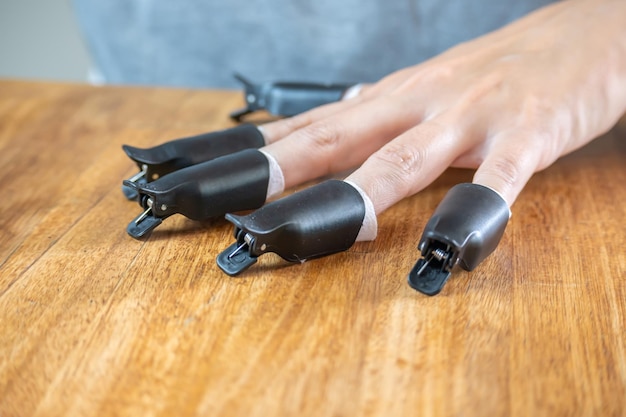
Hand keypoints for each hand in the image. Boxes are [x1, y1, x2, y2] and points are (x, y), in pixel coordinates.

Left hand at [260, 0, 625, 214]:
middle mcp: (418, 103)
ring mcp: (470, 118)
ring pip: (405, 158)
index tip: (214, 178)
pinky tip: (449, 250)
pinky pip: (498, 180)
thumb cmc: (494, 70)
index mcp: (391, 98)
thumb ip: (376, 111)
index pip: (311, 126)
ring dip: (362, 194)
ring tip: (325, 230)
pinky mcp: (527, 135)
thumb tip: (329, 119)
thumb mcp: (423, 89)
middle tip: (237, 200)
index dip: (260, 154)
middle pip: (338, 137)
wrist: (583, 35)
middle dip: (284, 170)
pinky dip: (472, 214)